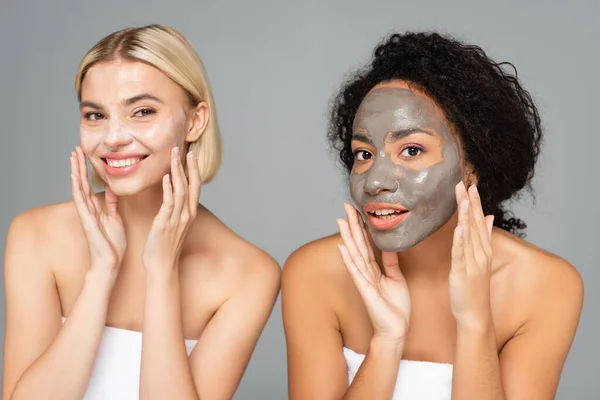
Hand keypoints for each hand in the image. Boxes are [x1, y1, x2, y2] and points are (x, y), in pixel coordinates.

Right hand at [71, 147, 126, 272]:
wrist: (110, 263)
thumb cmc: (113, 244)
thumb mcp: (115, 218)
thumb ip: (112, 204)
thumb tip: (113, 189)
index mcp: (97, 208)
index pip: (90, 184)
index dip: (88, 170)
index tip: (86, 154)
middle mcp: (89, 209)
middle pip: (82, 183)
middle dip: (79, 166)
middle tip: (76, 148)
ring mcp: (87, 215)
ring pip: (79, 189)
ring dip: (75, 172)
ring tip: (73, 156)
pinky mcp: (87, 222)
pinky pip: (82, 203)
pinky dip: (78, 190)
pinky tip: (75, 178)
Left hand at [142, 147, 200, 271]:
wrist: (161, 265)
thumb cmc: (164, 246)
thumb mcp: (173, 225)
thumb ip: (175, 209)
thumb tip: (172, 196)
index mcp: (189, 213)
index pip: (195, 187)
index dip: (194, 171)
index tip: (191, 156)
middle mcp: (186, 214)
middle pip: (192, 185)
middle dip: (189, 167)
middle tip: (186, 150)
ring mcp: (178, 219)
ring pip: (181, 190)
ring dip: (177, 172)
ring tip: (174, 156)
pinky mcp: (165, 223)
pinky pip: (169, 202)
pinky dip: (168, 188)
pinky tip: (165, 177)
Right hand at [336, 203, 410, 344]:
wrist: (396, 329)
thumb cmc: (395, 307)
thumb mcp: (396, 278)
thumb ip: (390, 262)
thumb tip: (390, 244)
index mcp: (374, 269)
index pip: (366, 243)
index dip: (362, 226)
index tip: (358, 209)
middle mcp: (366, 272)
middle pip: (358, 243)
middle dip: (352, 225)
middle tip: (346, 205)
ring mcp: (364, 280)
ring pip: (354, 253)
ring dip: (347, 236)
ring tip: (340, 220)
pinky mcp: (365, 290)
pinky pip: (356, 271)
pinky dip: (348, 258)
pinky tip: (342, 246)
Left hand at [449, 182, 494, 330]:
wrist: (476, 315)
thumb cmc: (474, 288)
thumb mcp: (480, 260)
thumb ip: (483, 238)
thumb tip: (489, 216)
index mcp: (484, 250)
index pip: (480, 222)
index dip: (475, 203)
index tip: (471, 185)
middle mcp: (481, 254)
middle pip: (475, 224)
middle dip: (470, 203)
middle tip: (465, 183)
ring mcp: (473, 264)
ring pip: (469, 236)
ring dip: (467, 216)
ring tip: (464, 198)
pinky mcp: (462, 274)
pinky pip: (460, 255)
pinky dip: (460, 241)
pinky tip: (459, 227)